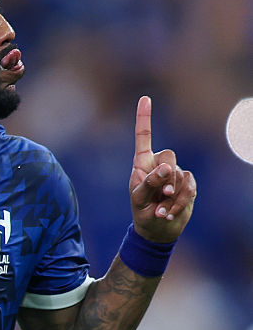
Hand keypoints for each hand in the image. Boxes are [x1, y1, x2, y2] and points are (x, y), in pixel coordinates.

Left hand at [129, 96, 195, 242]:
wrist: (156, 231)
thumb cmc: (142, 213)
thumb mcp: (139, 200)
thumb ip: (150, 182)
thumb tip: (166, 167)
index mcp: (142, 164)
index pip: (143, 138)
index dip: (144, 118)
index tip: (144, 98)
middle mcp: (159, 165)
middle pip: (169, 155)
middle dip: (167, 176)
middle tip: (162, 194)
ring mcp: (175, 174)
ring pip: (180, 173)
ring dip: (172, 196)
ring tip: (161, 210)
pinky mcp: (187, 184)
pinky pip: (189, 186)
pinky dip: (180, 202)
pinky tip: (169, 213)